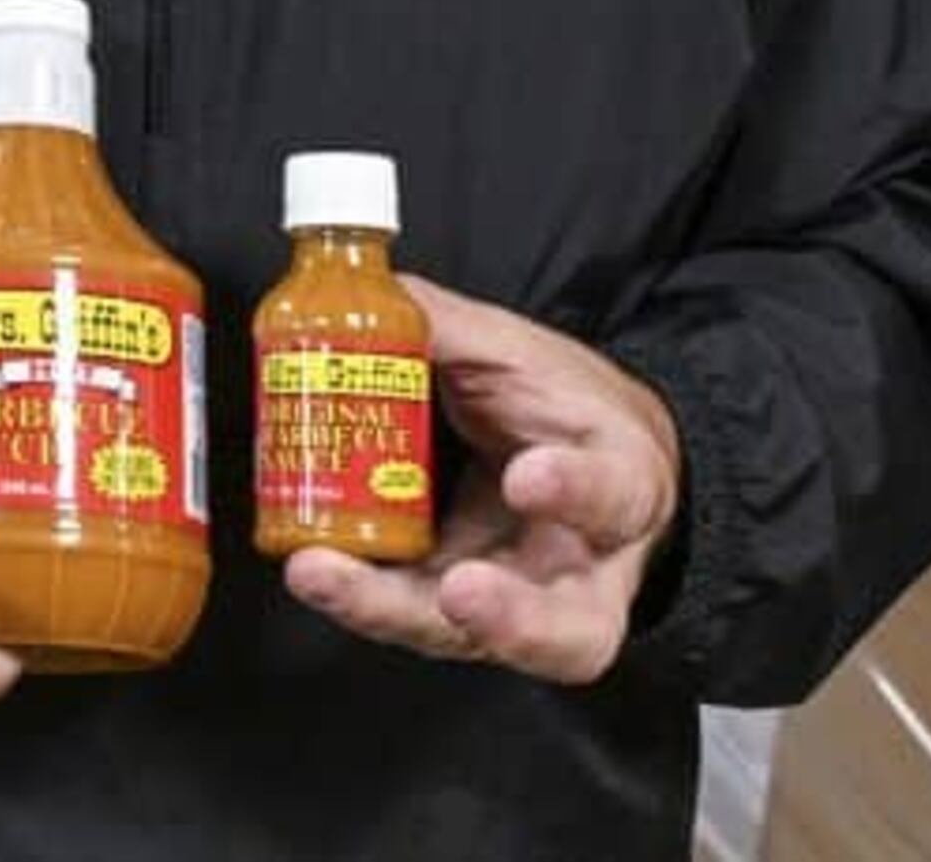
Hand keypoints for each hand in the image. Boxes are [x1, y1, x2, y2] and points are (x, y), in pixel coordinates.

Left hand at [281, 274, 680, 684]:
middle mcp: (581, 570)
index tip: (527, 475)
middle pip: (563, 625)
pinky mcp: (458, 615)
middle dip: (509, 616)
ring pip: (473, 639)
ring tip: (325, 575)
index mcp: (618, 486)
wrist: (572, 461)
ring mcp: (517, 605)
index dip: (574, 489)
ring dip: (392, 611)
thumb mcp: (521, 357)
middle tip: (457, 592)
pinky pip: (411, 615)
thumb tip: (370, 292)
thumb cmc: (558, 413)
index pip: (612, 493)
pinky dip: (358, 596)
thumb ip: (452, 330)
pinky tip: (311, 567)